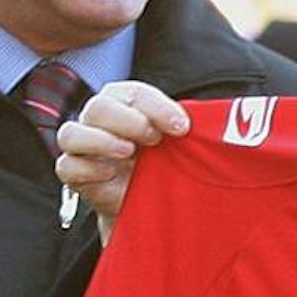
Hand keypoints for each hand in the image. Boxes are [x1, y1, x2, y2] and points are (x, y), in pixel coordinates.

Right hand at [54, 82, 190, 242]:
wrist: (148, 204)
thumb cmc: (163, 165)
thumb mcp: (179, 144)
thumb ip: (189, 126)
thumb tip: (230, 115)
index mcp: (124, 103)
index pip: (133, 92)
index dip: (157, 106)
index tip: (183, 127)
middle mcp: (98, 120)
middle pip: (98, 106)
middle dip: (128, 121)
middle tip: (154, 140)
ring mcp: (82, 147)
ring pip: (71, 133)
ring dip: (101, 140)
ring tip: (129, 152)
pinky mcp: (74, 175)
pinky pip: (67, 166)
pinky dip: (88, 168)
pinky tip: (111, 175)